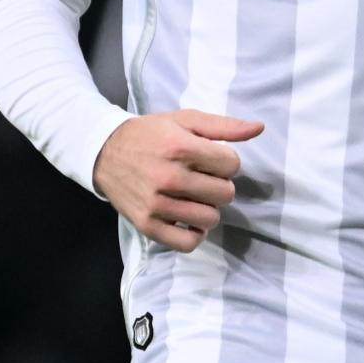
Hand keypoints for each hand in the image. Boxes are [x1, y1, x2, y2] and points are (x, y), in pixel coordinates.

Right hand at [94, 109, 263, 251]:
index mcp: (180, 148)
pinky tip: (190, 220)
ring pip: (210, 218)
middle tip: (203, 179)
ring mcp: (156, 204)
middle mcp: (168, 177)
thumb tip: (259, 128)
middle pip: (225, 193)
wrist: (104, 152)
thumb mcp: (185, 120)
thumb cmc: (151, 134)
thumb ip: (224, 126)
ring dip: (209, 209)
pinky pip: (186, 243)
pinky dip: (194, 234)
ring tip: (195, 198)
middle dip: (220, 185)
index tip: (211, 160)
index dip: (226, 162)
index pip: (232, 165)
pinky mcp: (147, 225)